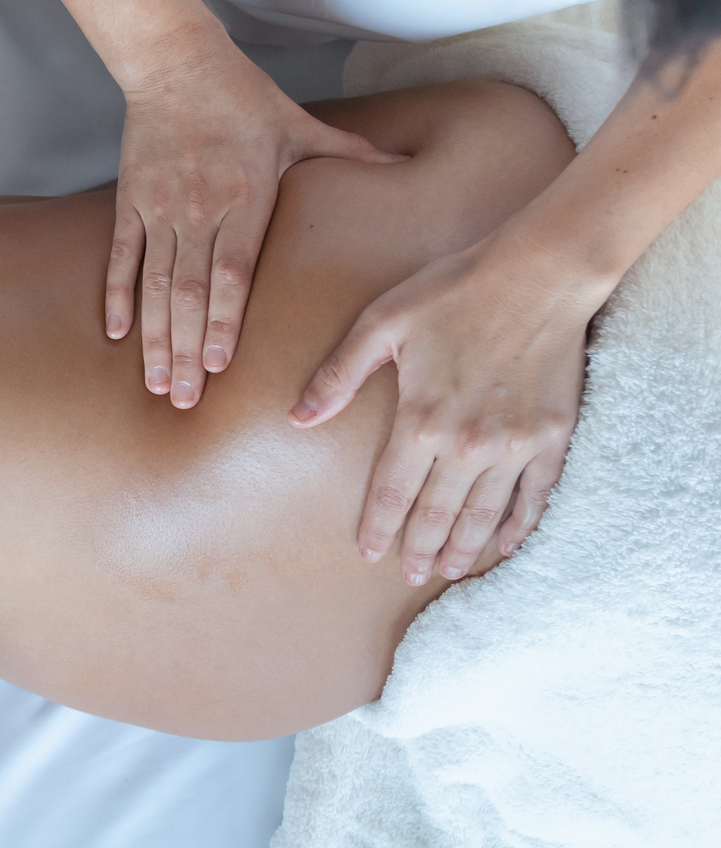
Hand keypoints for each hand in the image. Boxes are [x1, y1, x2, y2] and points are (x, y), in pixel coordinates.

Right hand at [108, 46, 403, 406]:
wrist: (176, 63)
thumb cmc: (243, 96)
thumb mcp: (301, 125)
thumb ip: (350, 151)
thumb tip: (406, 161)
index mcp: (245, 198)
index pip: (232, 273)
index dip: (224, 321)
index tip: (219, 365)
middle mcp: (199, 210)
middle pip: (191, 294)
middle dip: (187, 350)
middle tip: (184, 399)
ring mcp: (160, 209)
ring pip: (155, 286)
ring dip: (154, 338)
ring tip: (155, 383)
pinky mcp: (130, 202)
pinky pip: (121, 258)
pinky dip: (118, 296)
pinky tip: (116, 333)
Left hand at [290, 242, 591, 581]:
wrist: (540, 272)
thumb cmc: (453, 290)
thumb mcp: (381, 324)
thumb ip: (337, 376)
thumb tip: (296, 418)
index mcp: (420, 420)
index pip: (390, 492)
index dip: (378, 526)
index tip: (368, 553)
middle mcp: (466, 443)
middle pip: (436, 514)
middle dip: (419, 549)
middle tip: (409, 575)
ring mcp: (514, 444)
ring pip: (483, 513)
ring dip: (464, 548)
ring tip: (450, 570)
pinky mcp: (552, 436)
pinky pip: (536, 495)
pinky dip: (520, 524)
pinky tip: (506, 543)